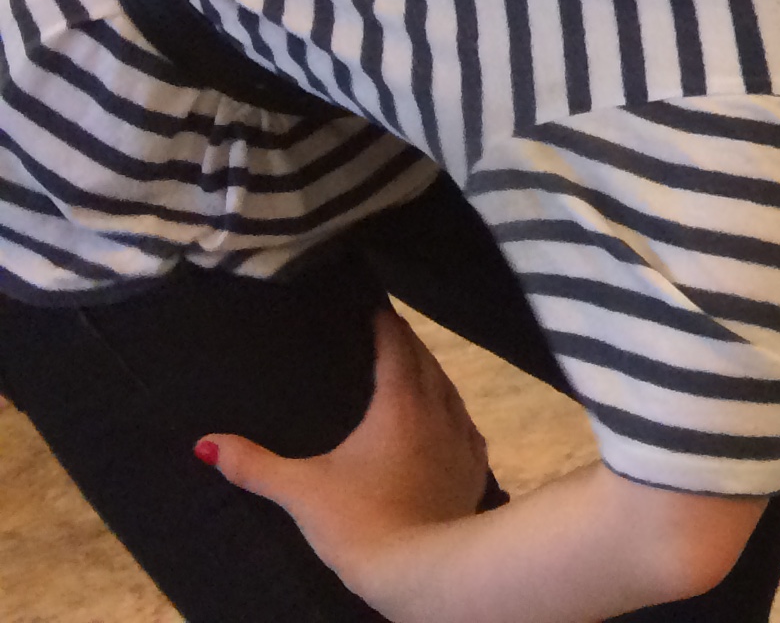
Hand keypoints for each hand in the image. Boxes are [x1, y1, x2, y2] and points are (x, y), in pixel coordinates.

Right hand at [203, 310, 489, 601]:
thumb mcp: (300, 490)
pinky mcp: (473, 469)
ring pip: (450, 391)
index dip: (386, 324)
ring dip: (431, 376)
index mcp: (401, 403)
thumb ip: (253, 465)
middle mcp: (440, 410)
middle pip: (426, 362)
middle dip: (407, 345)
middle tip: (388, 335)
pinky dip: (450, 414)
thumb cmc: (360, 521)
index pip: (397, 346)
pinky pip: (464, 427)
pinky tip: (443, 423)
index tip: (375, 309)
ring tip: (412, 373)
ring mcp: (462, 440)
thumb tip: (206, 444)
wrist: (420, 568)